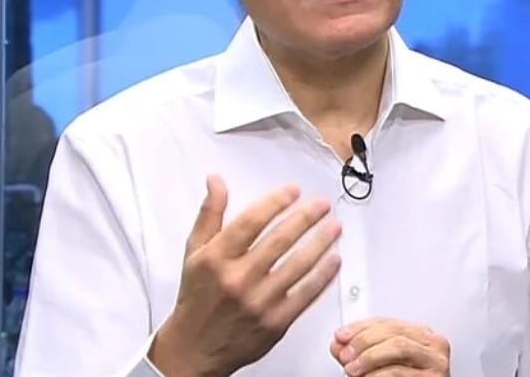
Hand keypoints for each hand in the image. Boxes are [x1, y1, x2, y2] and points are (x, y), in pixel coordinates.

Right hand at [149, 176, 342, 376]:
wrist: (194, 348)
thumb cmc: (196, 298)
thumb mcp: (194, 252)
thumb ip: (209, 214)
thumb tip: (216, 181)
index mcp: (216, 258)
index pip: (251, 222)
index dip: (276, 202)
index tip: (294, 191)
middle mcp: (238, 279)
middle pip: (280, 240)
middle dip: (306, 218)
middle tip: (323, 205)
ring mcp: (259, 302)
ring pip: (298, 266)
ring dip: (321, 243)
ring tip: (335, 227)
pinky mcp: (275, 323)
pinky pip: (306, 294)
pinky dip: (323, 276)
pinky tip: (334, 260)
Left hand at [330, 318, 450, 375]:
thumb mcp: (381, 364)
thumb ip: (361, 352)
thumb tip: (339, 344)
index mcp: (421, 337)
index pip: (389, 322)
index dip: (361, 327)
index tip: (341, 336)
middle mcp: (432, 347)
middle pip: (393, 332)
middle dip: (363, 342)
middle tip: (345, 355)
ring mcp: (436, 363)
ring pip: (398, 347)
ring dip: (369, 358)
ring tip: (353, 370)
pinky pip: (399, 372)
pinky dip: (377, 375)